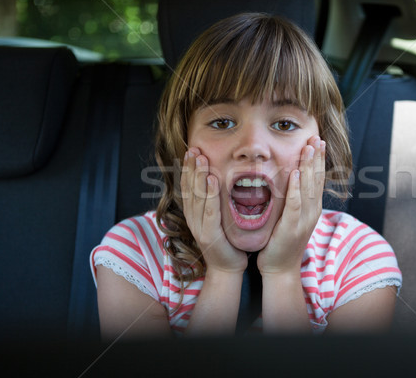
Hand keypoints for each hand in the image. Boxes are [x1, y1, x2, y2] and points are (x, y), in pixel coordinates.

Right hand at [181, 148, 247, 273]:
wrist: (228, 266)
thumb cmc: (226, 240)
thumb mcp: (217, 216)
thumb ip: (214, 199)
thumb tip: (216, 176)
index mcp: (193, 213)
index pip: (187, 186)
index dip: (188, 167)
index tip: (191, 150)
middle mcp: (192, 218)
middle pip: (189, 187)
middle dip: (191, 166)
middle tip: (194, 148)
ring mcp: (199, 227)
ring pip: (197, 196)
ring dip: (199, 175)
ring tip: (201, 158)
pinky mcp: (209, 234)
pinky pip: (210, 211)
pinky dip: (211, 194)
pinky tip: (213, 180)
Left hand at [257, 136, 324, 274]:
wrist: (279, 267)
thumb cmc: (281, 241)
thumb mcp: (291, 216)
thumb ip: (294, 199)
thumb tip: (292, 178)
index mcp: (312, 208)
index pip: (317, 179)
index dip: (318, 160)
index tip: (318, 141)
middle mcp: (312, 212)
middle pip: (316, 180)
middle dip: (317, 157)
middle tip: (317, 137)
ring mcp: (304, 220)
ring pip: (308, 188)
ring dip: (308, 167)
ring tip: (309, 148)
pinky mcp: (291, 228)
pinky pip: (294, 204)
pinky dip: (295, 188)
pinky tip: (293, 173)